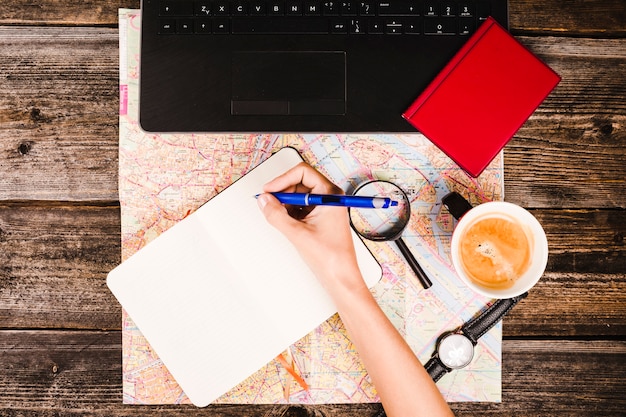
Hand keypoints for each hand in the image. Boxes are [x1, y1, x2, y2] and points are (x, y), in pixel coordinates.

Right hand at [256, 162, 363, 293]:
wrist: (341, 277)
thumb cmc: (331, 257)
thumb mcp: (298, 233)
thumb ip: (277, 215)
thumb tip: (264, 201)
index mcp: (330, 195)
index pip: (303, 173)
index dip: (283, 179)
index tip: (269, 190)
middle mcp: (329, 198)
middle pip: (300, 182)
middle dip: (283, 191)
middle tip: (269, 202)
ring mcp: (324, 208)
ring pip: (299, 196)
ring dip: (285, 203)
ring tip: (277, 215)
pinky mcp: (319, 218)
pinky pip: (300, 208)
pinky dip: (289, 212)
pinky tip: (285, 222)